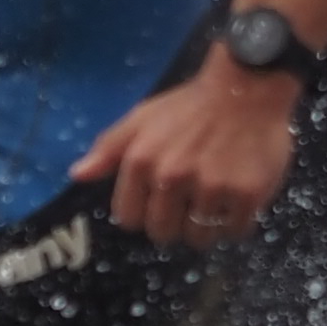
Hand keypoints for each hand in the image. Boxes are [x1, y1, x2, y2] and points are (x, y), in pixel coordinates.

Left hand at [75, 54, 300, 247]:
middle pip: (163, 233)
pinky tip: (237, 199)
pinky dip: (236, 223)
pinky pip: (235, 232)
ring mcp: (212, 187)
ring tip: (216, 200)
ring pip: (200, 239)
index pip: (130, 219)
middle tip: (191, 199)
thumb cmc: (191, 106)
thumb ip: (108, 148)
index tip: (160, 199)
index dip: (144, 212)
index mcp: (142, 161)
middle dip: (175, 222)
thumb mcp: (142, 118)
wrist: (248, 86)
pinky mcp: (247, 194)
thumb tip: (78, 175)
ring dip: (207, 226)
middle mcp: (173, 177)